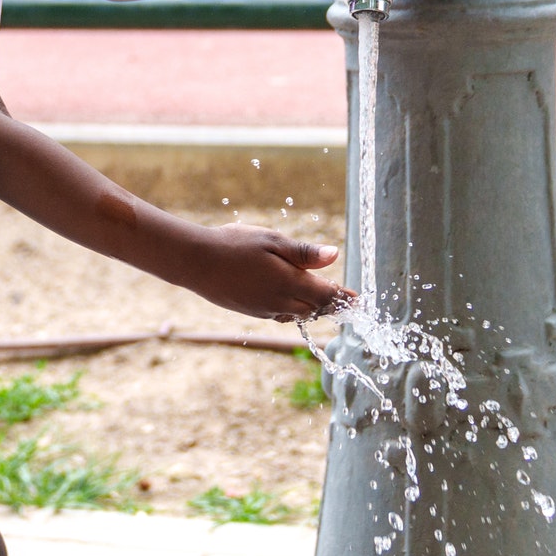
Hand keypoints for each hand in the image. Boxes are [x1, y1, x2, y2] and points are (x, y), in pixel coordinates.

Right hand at [183, 223, 353, 320]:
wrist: (197, 263)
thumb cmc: (234, 245)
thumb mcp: (271, 240)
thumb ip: (304, 253)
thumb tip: (334, 255)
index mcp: (290, 284)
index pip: (327, 295)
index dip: (344, 297)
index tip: (358, 299)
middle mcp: (281, 303)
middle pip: (316, 309)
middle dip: (334, 306)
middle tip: (349, 304)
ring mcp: (265, 310)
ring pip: (299, 314)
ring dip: (316, 310)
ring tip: (329, 306)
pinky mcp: (252, 311)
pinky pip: (282, 315)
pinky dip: (296, 311)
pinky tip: (296, 305)